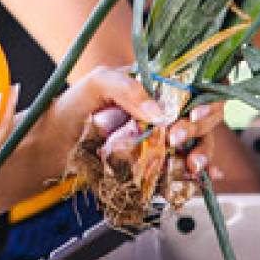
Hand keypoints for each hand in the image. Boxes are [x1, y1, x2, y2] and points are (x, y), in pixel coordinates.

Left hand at [27, 67, 228, 180]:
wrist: (52, 147)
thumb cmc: (72, 107)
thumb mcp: (97, 84)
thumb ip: (127, 88)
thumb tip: (159, 112)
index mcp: (156, 85)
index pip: (196, 84)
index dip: (207, 96)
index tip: (195, 112)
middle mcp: (164, 110)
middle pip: (203, 115)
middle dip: (199, 127)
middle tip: (177, 137)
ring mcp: (162, 138)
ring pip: (199, 142)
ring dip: (202, 152)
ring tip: (190, 164)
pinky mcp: (157, 163)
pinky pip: (184, 167)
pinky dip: (195, 172)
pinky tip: (195, 175)